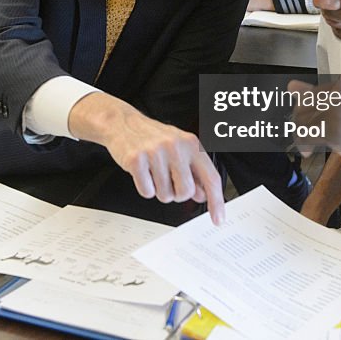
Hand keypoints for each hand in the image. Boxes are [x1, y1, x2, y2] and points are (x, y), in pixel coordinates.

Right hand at [69, 93, 224, 223]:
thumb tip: (203, 194)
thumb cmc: (153, 137)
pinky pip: (147, 192)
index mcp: (191, 143)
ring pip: (165, 195)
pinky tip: (143, 172)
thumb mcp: (179, 148)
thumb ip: (194, 171)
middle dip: (177, 194)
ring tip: (153, 172)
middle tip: (168, 180)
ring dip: (159, 190)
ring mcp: (155, 152)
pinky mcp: (136, 160)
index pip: (210, 177)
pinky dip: (145, 188)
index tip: (218, 218)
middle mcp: (175, 146)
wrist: (122, 123)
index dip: (216, 201)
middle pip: (186, 192)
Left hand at [288, 79, 340, 179]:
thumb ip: (316, 98)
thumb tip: (291, 85)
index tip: (310, 124)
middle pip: (300, 109)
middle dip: (299, 126)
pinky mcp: (336, 132)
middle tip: (310, 138)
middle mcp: (338, 96)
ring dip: (301, 138)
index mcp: (340, 88)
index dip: (302, 112)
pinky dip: (303, 146)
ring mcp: (337, 113)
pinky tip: (309, 152)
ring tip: (310, 145)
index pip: (304, 96)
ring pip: (300, 122)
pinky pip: (305, 136)